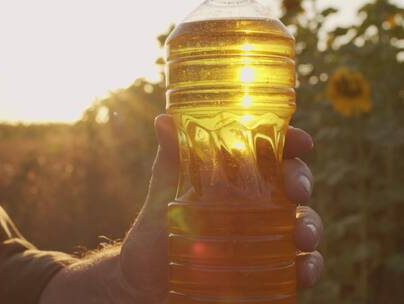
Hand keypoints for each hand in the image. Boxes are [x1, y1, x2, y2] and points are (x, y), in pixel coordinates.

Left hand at [119, 114, 323, 302]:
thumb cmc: (155, 234)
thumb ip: (169, 161)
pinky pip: (297, 264)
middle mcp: (254, 202)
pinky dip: (307, 266)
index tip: (302, 142)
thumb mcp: (162, 196)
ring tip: (302, 238)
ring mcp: (263, 234)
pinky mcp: (266, 267)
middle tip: (297, 191)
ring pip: (302, 221)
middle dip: (301, 181)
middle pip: (292, 182)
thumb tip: (163, 120)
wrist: (146, 283)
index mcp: (233, 177)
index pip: (268, 150)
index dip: (290, 141)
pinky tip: (302, 271)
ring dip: (310, 226)